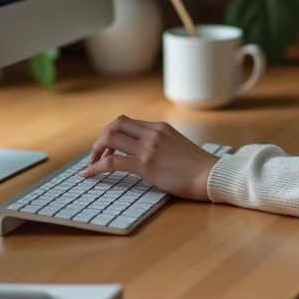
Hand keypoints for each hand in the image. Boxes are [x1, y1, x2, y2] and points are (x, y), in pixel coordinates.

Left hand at [81, 116, 221, 201]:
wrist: (210, 176)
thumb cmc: (197, 166)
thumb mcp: (177, 145)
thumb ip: (161, 142)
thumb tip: (144, 150)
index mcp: (160, 127)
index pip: (126, 122)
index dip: (111, 133)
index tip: (107, 147)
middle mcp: (152, 133)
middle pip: (115, 125)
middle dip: (100, 139)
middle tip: (97, 154)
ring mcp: (148, 148)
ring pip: (110, 138)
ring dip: (96, 150)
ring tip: (92, 164)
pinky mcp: (145, 165)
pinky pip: (112, 161)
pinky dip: (96, 167)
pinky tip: (88, 174)